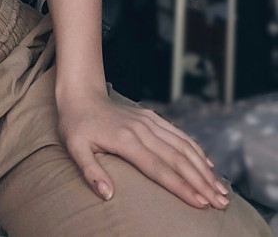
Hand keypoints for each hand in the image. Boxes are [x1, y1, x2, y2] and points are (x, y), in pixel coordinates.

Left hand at [55, 92, 230, 209]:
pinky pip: (178, 134)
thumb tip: (107, 195)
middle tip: (221, 203)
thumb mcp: (75, 148)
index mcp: (126, 141)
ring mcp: (148, 122)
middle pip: (178, 159)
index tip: (201, 203)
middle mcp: (142, 130)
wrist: (80, 93)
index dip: (181, 187)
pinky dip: (195, 149)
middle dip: (202, 182)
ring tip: (222, 189)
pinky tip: (208, 164)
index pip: (159, 168)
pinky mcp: (151, 116)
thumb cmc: (75, 125)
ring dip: (204, 168)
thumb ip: (90, 172)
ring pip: (183, 146)